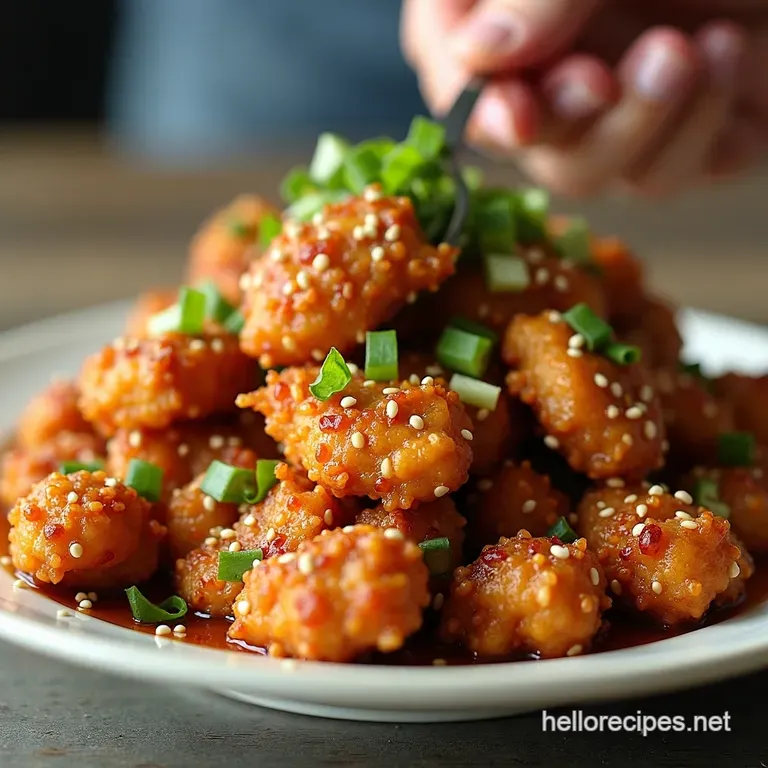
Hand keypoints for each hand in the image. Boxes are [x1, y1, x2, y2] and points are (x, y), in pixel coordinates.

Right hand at [402, 0, 767, 195]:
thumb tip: (475, 59)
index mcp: (513, 4)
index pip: (453, 69)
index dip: (474, 103)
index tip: (514, 113)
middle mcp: (560, 61)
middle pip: (519, 140)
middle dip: (562, 122)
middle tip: (600, 81)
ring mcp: (624, 104)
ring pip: (587, 173)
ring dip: (632, 126)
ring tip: (683, 51)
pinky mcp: (690, 139)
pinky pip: (663, 177)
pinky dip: (692, 132)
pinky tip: (725, 54)